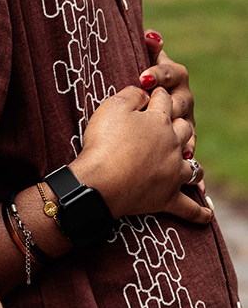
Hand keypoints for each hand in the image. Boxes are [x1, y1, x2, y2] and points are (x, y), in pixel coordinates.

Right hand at [73, 85, 211, 225]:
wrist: (101, 182)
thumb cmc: (104, 141)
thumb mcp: (112, 106)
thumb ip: (132, 94)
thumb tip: (145, 92)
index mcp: (159, 121)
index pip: (164, 100)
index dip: (157, 94)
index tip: (152, 92)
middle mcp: (173, 145)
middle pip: (184, 129)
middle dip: (178, 122)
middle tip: (168, 122)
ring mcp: (174, 173)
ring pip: (194, 166)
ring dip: (193, 162)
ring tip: (188, 161)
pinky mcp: (169, 198)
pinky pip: (190, 208)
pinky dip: (200, 213)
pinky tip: (207, 215)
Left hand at [142, 30, 195, 157]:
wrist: (141, 111)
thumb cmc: (140, 82)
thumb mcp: (140, 63)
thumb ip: (148, 48)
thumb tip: (151, 34)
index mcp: (174, 76)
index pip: (172, 72)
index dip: (159, 73)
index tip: (142, 76)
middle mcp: (183, 98)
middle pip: (181, 100)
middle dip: (165, 102)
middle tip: (149, 105)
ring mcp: (185, 120)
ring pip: (186, 125)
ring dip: (176, 129)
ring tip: (161, 133)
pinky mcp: (184, 140)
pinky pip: (188, 147)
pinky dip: (187, 152)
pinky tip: (184, 156)